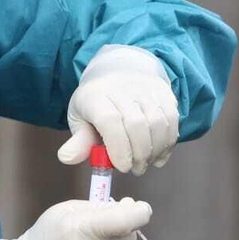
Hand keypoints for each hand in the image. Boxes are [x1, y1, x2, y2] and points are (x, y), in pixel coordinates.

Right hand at [0, 197, 152, 239]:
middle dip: (119, 232)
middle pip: (131, 237)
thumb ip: (100, 206)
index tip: (137, 209)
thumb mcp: (66, 212)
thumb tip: (133, 206)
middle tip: (97, 235)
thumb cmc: (47, 239)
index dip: (140, 211)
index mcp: (86, 228)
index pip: (132, 218)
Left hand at [57, 45, 179, 174]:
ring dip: (155, 150)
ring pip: (158, 123)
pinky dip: (168, 142)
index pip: (110, 121)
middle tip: (135, 170)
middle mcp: (122, 88)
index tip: (121, 167)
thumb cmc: (97, 101)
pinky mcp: (163, 92)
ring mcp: (145, 88)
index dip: (118, 148)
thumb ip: (79, 140)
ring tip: (146, 164)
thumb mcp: (80, 117)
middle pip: (137, 124)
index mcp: (95, 96)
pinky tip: (159, 156)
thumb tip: (66, 158)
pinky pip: (172, 119)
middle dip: (138, 154)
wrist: (119, 69)